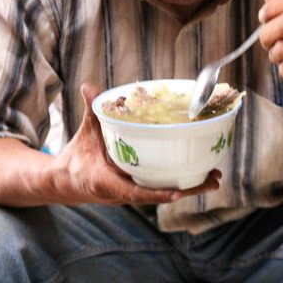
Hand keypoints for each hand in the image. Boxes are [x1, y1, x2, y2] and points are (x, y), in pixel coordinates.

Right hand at [52, 83, 220, 205]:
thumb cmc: (76, 159)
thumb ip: (91, 111)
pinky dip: (182, 183)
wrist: (67, 182)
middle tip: (213, 181)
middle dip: (188, 190)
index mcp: (108, 183)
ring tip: (215, 179)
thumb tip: (88, 86)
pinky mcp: (139, 189)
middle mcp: (124, 193)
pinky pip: (163, 188)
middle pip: (161, 196)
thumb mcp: (84, 134)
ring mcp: (134, 193)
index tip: (177, 193)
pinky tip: (201, 175)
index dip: (156, 193)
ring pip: (166, 194)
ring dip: (191, 188)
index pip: (135, 192)